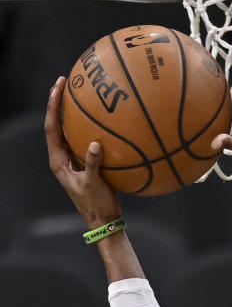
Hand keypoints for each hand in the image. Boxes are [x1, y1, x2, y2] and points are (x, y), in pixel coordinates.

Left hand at [45, 77, 122, 227]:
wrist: (104, 223)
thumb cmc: (96, 206)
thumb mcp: (93, 185)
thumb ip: (93, 164)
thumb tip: (95, 144)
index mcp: (58, 161)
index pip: (51, 127)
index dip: (52, 105)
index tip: (58, 87)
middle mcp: (62, 158)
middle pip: (56, 125)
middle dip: (59, 103)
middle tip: (65, 82)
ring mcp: (73, 161)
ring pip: (69, 132)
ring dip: (72, 114)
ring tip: (79, 95)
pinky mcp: (86, 165)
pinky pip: (85, 141)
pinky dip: (89, 129)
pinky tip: (101, 121)